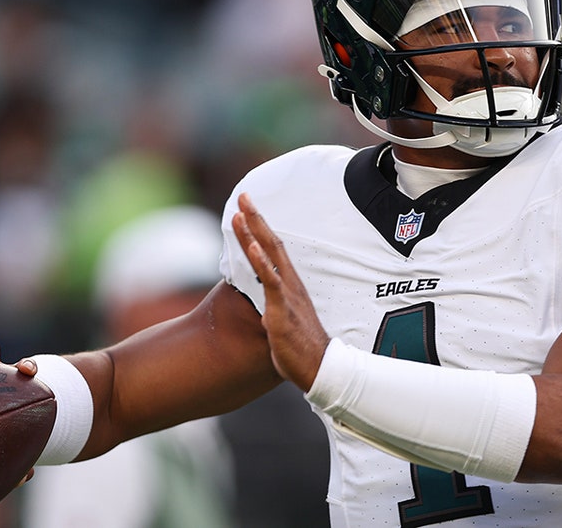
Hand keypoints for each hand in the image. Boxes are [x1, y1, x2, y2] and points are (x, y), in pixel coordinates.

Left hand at [232, 193, 329, 390]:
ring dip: (254, 232)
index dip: (261, 226)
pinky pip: (271, 281)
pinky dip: (260, 262)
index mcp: (290, 284)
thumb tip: (263, 303)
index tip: (248, 207)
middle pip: (272, 242)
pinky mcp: (281, 309)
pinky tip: (251, 246)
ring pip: (269, 256)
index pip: (274, 248)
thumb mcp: (286, 319)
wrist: (320, 367)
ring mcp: (286, 294)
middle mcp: (290, 283)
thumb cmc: (302, 346)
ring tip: (241, 212)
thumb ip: (276, 306)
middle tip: (244, 195)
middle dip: (256, 217)